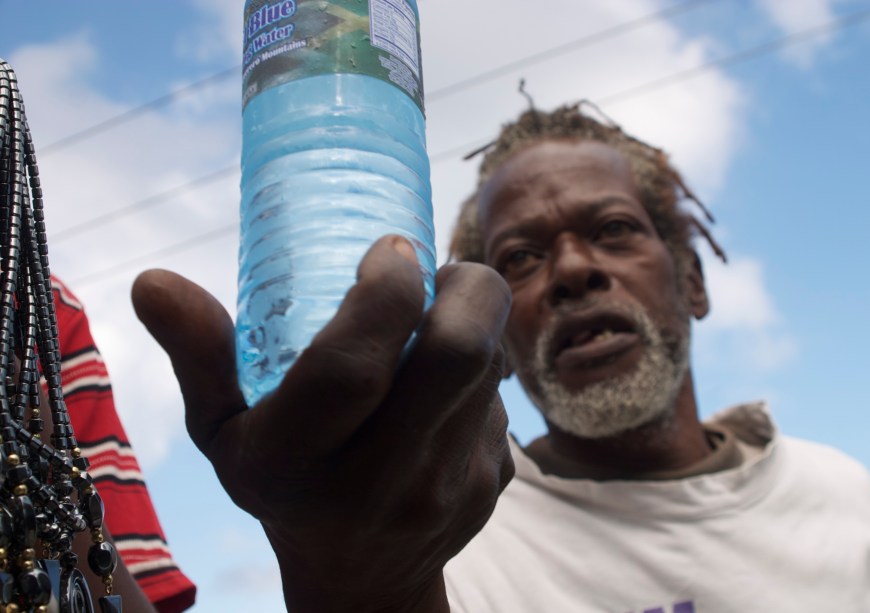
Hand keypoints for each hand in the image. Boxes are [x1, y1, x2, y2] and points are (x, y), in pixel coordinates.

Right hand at [132, 236, 513, 612]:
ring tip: (438, 316)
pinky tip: (446, 381)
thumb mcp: (224, 433)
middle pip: (455, 355)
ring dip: (474, 321)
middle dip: (464, 287)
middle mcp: (379, 482)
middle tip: (439, 268)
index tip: (389, 249)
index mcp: (297, 463)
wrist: (362, 581)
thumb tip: (153, 280)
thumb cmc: (284, 485)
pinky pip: (501, 401)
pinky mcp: (490, 488)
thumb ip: (198, 356)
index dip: (382, 291)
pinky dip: (481, 370)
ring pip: (487, 370)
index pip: (352, 366)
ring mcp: (446, 490)